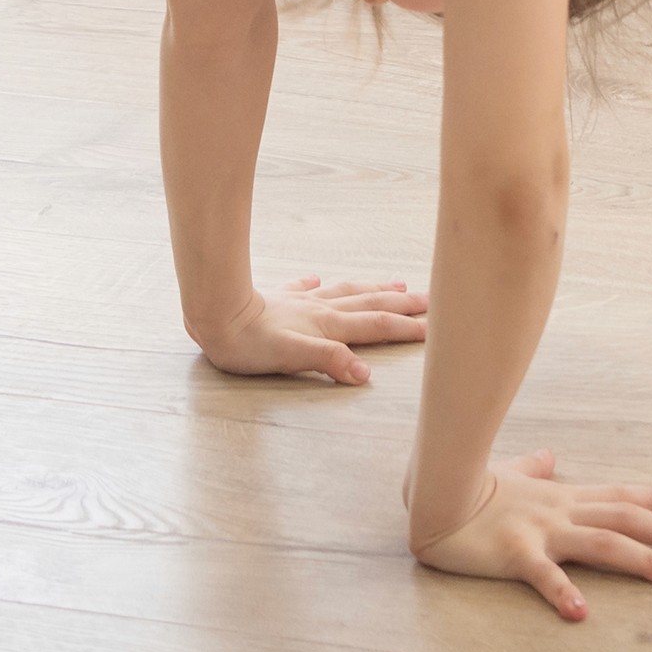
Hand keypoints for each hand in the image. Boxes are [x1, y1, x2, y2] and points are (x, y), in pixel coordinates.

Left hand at [192, 273, 426, 387]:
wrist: (218, 316)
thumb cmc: (250, 344)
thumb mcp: (292, 358)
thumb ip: (330, 361)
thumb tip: (365, 374)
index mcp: (327, 325)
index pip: (375, 325)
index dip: (405, 327)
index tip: (434, 328)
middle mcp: (320, 310)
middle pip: (370, 303)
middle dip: (403, 304)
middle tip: (431, 300)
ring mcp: (302, 302)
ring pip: (347, 292)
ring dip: (374, 289)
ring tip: (397, 284)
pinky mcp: (281, 299)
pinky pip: (305, 287)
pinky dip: (316, 284)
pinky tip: (317, 278)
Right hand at [412, 451, 651, 621]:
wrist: (433, 493)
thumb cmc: (470, 486)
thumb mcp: (510, 473)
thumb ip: (533, 466)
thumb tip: (549, 455)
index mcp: (560, 496)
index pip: (617, 495)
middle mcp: (560, 511)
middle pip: (624, 520)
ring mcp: (540, 531)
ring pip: (603, 544)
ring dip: (644, 560)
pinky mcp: (514, 553)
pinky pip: (543, 575)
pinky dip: (563, 593)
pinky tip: (581, 613)